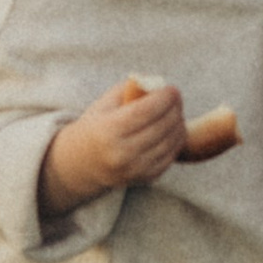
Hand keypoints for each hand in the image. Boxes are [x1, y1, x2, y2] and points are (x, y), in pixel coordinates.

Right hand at [39, 75, 185, 220]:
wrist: (83, 164)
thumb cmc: (98, 126)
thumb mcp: (106, 103)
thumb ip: (131, 89)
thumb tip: (158, 84)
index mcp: (109, 131)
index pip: (145, 112)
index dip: (164, 98)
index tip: (171, 88)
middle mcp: (122, 154)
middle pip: (161, 126)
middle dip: (175, 108)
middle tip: (176, 98)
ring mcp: (134, 169)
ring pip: (170, 143)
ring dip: (179, 123)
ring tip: (176, 111)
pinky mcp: (144, 178)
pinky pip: (170, 157)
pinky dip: (177, 141)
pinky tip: (174, 129)